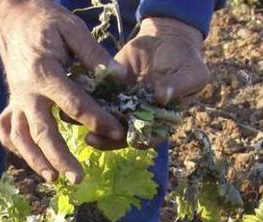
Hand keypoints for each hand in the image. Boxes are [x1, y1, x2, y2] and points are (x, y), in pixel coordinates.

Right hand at [0, 0, 126, 182]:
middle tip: (78, 178)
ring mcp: (16, 100)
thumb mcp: (72, 28)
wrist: (11, 17)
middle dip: (60, 158)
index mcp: (45, 73)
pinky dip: (16, 147)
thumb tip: (120, 78)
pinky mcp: (10, 103)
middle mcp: (27, 92)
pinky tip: (31, 160)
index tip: (118, 132)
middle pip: (43, 132)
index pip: (75, 105)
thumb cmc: (45, 21)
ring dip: (35, 161)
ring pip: (21, 138)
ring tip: (54, 178)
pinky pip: (7, 131)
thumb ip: (95, 54)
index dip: (98, 120)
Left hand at [85, 17, 209, 149]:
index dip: (137, 141)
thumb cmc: (186, 60)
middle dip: (105, 138)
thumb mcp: (191, 73)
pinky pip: (96, 95)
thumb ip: (179, 86)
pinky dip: (83, 97)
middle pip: (120, 135)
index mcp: (161, 121)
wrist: (167, 39)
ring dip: (88, 120)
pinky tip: (70, 95)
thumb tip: (162, 97)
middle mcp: (139, 117)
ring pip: (104, 118)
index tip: (127, 140)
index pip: (149, 138)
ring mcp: (123, 104)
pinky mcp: (110, 88)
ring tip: (72, 119)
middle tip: (91, 138)